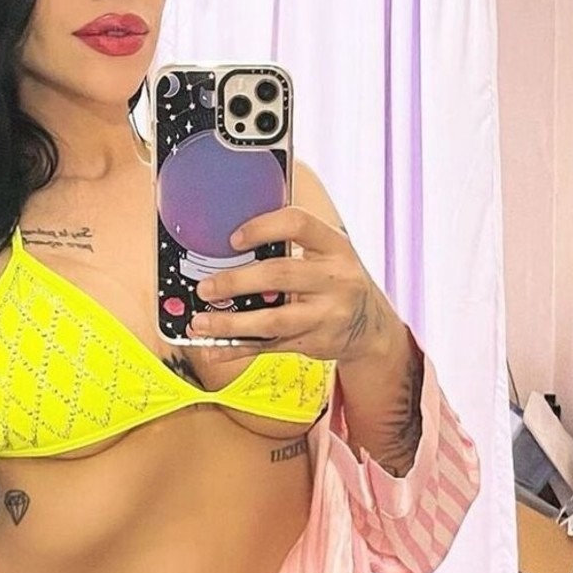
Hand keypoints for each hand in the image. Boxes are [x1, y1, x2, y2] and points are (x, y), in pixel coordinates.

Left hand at [190, 205, 405, 363]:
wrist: (372, 326)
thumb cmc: (337, 282)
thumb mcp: (329, 255)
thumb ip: (293, 247)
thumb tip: (231, 244)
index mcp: (335, 246)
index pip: (298, 223)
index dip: (262, 227)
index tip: (233, 239)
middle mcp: (336, 279)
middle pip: (279, 275)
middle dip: (236, 282)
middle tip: (205, 288)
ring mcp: (327, 315)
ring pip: (273, 320)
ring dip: (231, 324)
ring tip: (200, 323)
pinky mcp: (315, 342)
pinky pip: (270, 346)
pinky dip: (239, 348)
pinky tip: (214, 349)